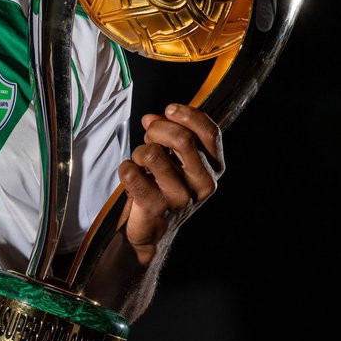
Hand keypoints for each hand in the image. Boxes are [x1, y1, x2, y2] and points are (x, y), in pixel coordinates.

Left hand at [117, 103, 223, 262]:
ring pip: (152, 153)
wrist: (153, 231)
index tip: (169, 110)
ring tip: (141, 163)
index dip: (188, 115)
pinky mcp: (156, 207)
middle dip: (157, 130)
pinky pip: (131, 172)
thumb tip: (152, 118)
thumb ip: (171, 135)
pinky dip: (125, 168)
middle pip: (182, 139)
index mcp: (214, 168)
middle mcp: (203, 184)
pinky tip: (132, 177)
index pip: (210, 133)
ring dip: (139, 152)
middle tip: (149, 138)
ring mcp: (181, 197)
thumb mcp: (177, 160)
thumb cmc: (165, 188)